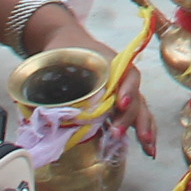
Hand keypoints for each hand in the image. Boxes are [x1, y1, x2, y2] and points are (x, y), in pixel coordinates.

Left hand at [26, 13, 156, 154]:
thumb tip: (42, 112)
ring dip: (144, 128)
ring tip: (148, 148)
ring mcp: (123, 92)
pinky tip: (148, 148)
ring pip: (140, 109)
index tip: (121, 103)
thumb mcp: (60, 60)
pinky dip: (142, 131)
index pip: (127, 76)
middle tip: (118, 133)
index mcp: (113, 64)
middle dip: (131, 117)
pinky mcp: (118, 105)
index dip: (127, 90)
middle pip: (135, 97)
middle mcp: (122, 79)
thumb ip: (53, 82)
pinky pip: (135, 117)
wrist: (69, 42)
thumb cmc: (66, 51)